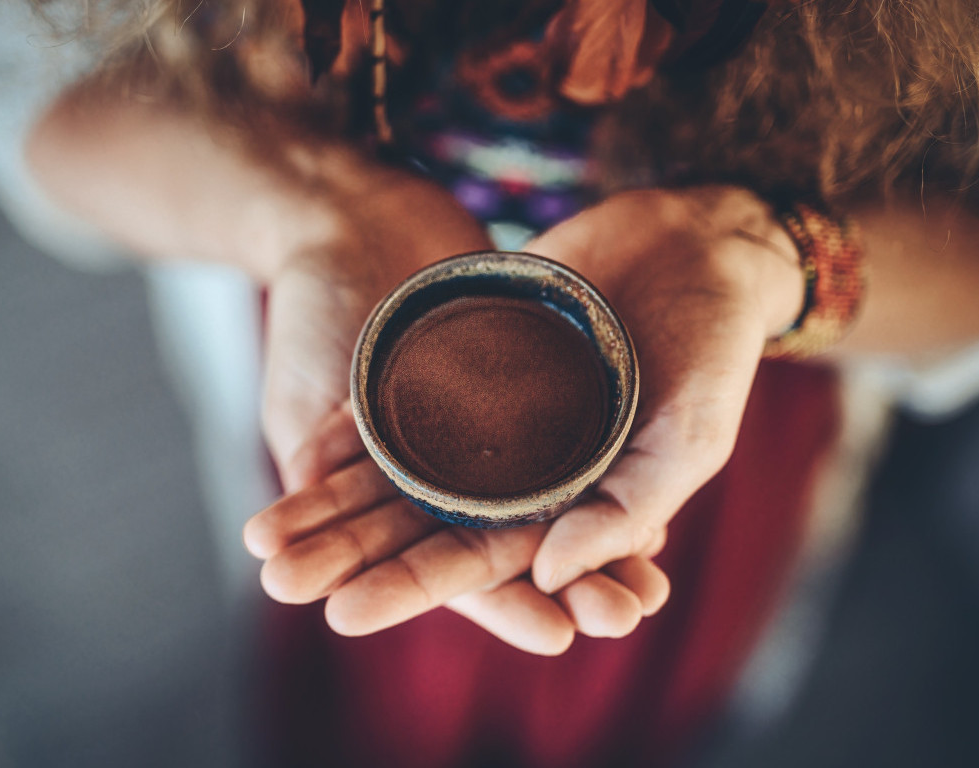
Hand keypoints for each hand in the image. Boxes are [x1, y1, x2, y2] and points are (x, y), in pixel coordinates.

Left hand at [249, 186, 793, 653]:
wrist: (698, 245)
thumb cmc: (715, 353)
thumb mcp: (687, 439)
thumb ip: (626, 510)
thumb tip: (549, 578)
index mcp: (567, 506)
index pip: (480, 561)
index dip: (414, 587)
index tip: (344, 614)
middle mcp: (519, 468)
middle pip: (419, 520)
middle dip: (351, 554)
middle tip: (279, 580)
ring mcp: (490, 412)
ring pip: (398, 465)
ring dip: (334, 499)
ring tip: (263, 530)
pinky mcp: (470, 354)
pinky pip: (402, 392)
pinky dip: (354, 422)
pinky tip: (298, 447)